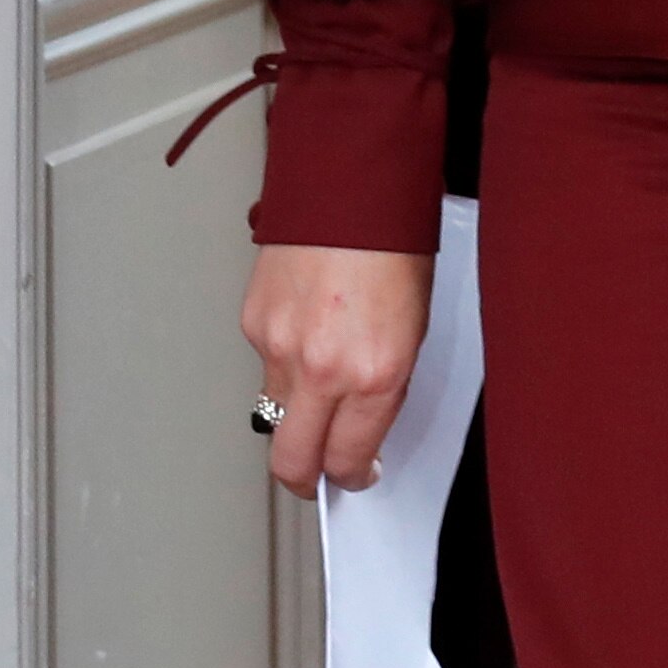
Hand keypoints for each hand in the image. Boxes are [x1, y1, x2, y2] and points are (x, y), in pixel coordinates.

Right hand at [244, 242, 429, 497]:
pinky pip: (265, 365)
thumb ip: (385, 381)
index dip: (352, 476)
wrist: (351, 187)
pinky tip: (305, 332)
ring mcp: (280, 347)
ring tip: (318, 393)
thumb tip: (364, 421)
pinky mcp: (253, 323)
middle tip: (317, 476)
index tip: (356, 474)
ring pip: (275, 413)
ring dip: (294, 416)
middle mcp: (323, 369)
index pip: (348, 459)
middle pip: (293, 462)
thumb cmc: (395, 244)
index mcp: (376, 373)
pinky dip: (282, 362)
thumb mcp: (414, 326)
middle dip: (305, 480)